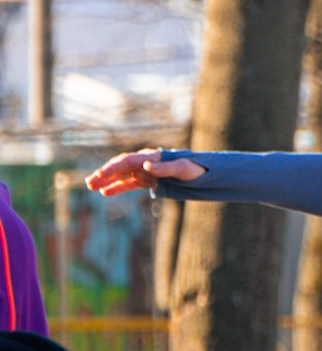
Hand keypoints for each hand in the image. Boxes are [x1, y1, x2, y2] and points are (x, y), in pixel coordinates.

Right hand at [85, 149, 205, 197]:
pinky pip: (129, 183)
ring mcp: (144, 171)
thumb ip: (165, 168)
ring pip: (121, 175)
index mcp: (151, 157)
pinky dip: (117, 187)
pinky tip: (105, 192)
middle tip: (89, 182)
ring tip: (91, 186)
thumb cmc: (193, 169)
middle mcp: (144, 162)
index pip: (127, 161)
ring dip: (106, 180)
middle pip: (120, 167)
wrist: (202, 173)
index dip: (113, 168)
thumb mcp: (182, 169)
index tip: (101, 175)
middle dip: (104, 174)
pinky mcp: (147, 180)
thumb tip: (146, 165)